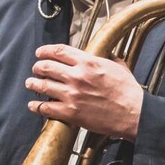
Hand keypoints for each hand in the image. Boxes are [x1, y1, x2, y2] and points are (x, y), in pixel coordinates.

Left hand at [25, 43, 143, 140]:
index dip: (46, 51)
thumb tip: (105, 54)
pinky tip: (33, 105)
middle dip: (38, 67)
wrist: (133, 113)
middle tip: (35, 69)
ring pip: (43, 86)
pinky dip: (37, 106)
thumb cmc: (128, 92)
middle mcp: (77, 76)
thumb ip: (108, 58)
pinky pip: (46, 108)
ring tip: (30, 84)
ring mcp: (72, 95)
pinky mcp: (71, 112)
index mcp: (88, 62)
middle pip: (47, 67)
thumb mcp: (119, 67)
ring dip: (34, 84)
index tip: (40, 52)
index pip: (59, 51)